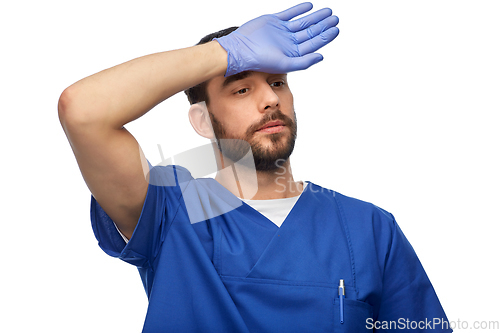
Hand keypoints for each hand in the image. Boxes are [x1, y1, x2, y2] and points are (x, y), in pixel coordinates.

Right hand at [214, 2, 338, 75]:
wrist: (241, 49)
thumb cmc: (260, 60)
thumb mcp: (285, 64)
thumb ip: (304, 62)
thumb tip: (322, 56)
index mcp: (293, 53)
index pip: (313, 43)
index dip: (325, 36)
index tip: (336, 29)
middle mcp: (289, 42)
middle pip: (310, 32)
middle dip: (323, 25)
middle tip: (334, 18)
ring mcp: (282, 31)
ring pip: (302, 22)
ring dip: (315, 17)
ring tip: (327, 12)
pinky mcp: (274, 21)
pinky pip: (290, 14)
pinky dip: (299, 10)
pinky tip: (309, 6)